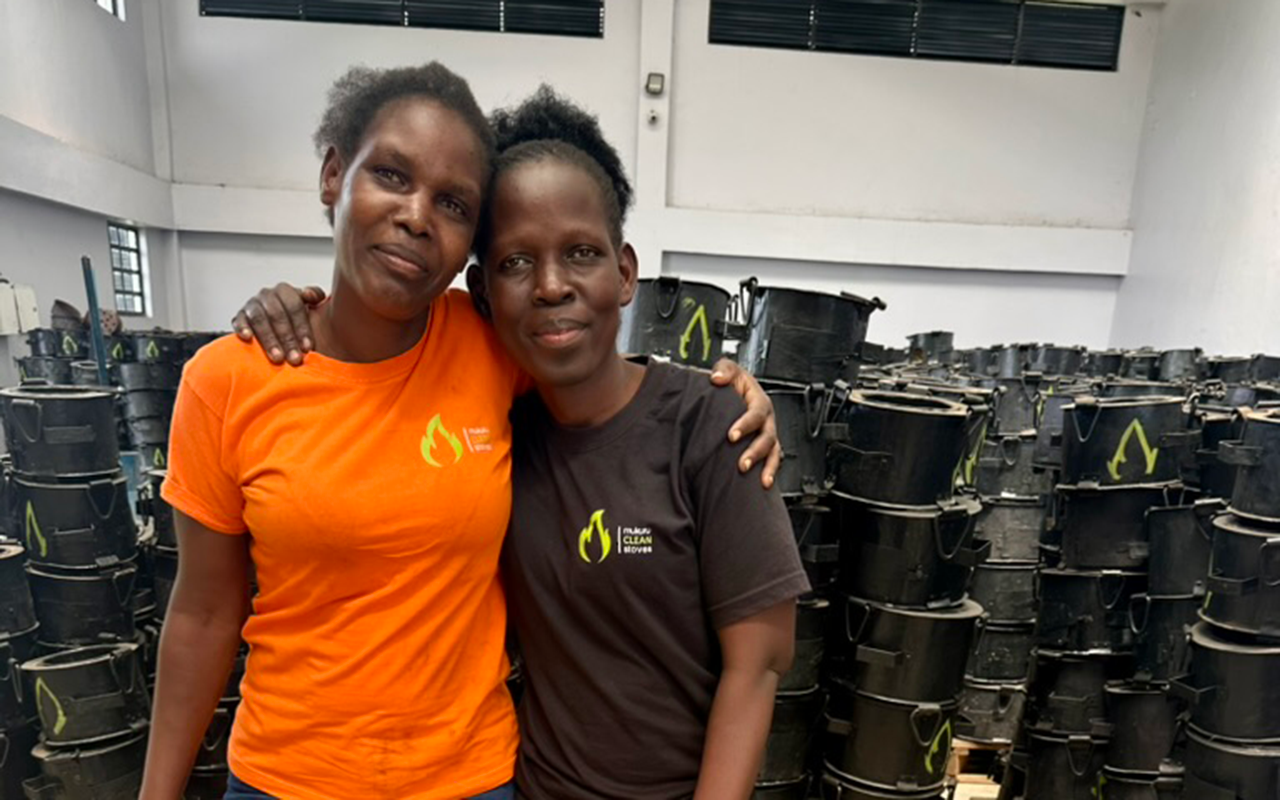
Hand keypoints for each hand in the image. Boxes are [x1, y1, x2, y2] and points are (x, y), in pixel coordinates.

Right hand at [231, 284, 326, 365]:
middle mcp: (267, 295)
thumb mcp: (310, 304)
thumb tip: (309, 294)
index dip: (302, 328)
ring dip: (269, 340)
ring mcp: (252, 305)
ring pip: (259, 319)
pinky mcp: (239, 316)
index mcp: (285, 291)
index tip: (308, 347)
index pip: (294, 306)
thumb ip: (315, 296)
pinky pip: (239, 320)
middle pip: (277, 315)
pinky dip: (242, 328)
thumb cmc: (295, 316)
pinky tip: (248, 338)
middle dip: (287, 338)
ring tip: (278, 357)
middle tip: (295, 358)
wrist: (277, 322)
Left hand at [709, 359, 780, 488]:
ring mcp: (768, 435)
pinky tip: (765, 484)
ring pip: (774, 452)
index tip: (731, 435)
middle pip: (768, 437)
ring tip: (761, 480)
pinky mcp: (765, 448)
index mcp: (760, 401)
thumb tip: (717, 378)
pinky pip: (773, 461)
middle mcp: (767, 420)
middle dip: (756, 451)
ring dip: (767, 467)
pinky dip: (770, 473)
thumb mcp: (729, 370)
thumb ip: (724, 369)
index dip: (746, 424)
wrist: (736, 393)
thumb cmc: (734, 384)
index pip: (757, 412)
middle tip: (742, 464)